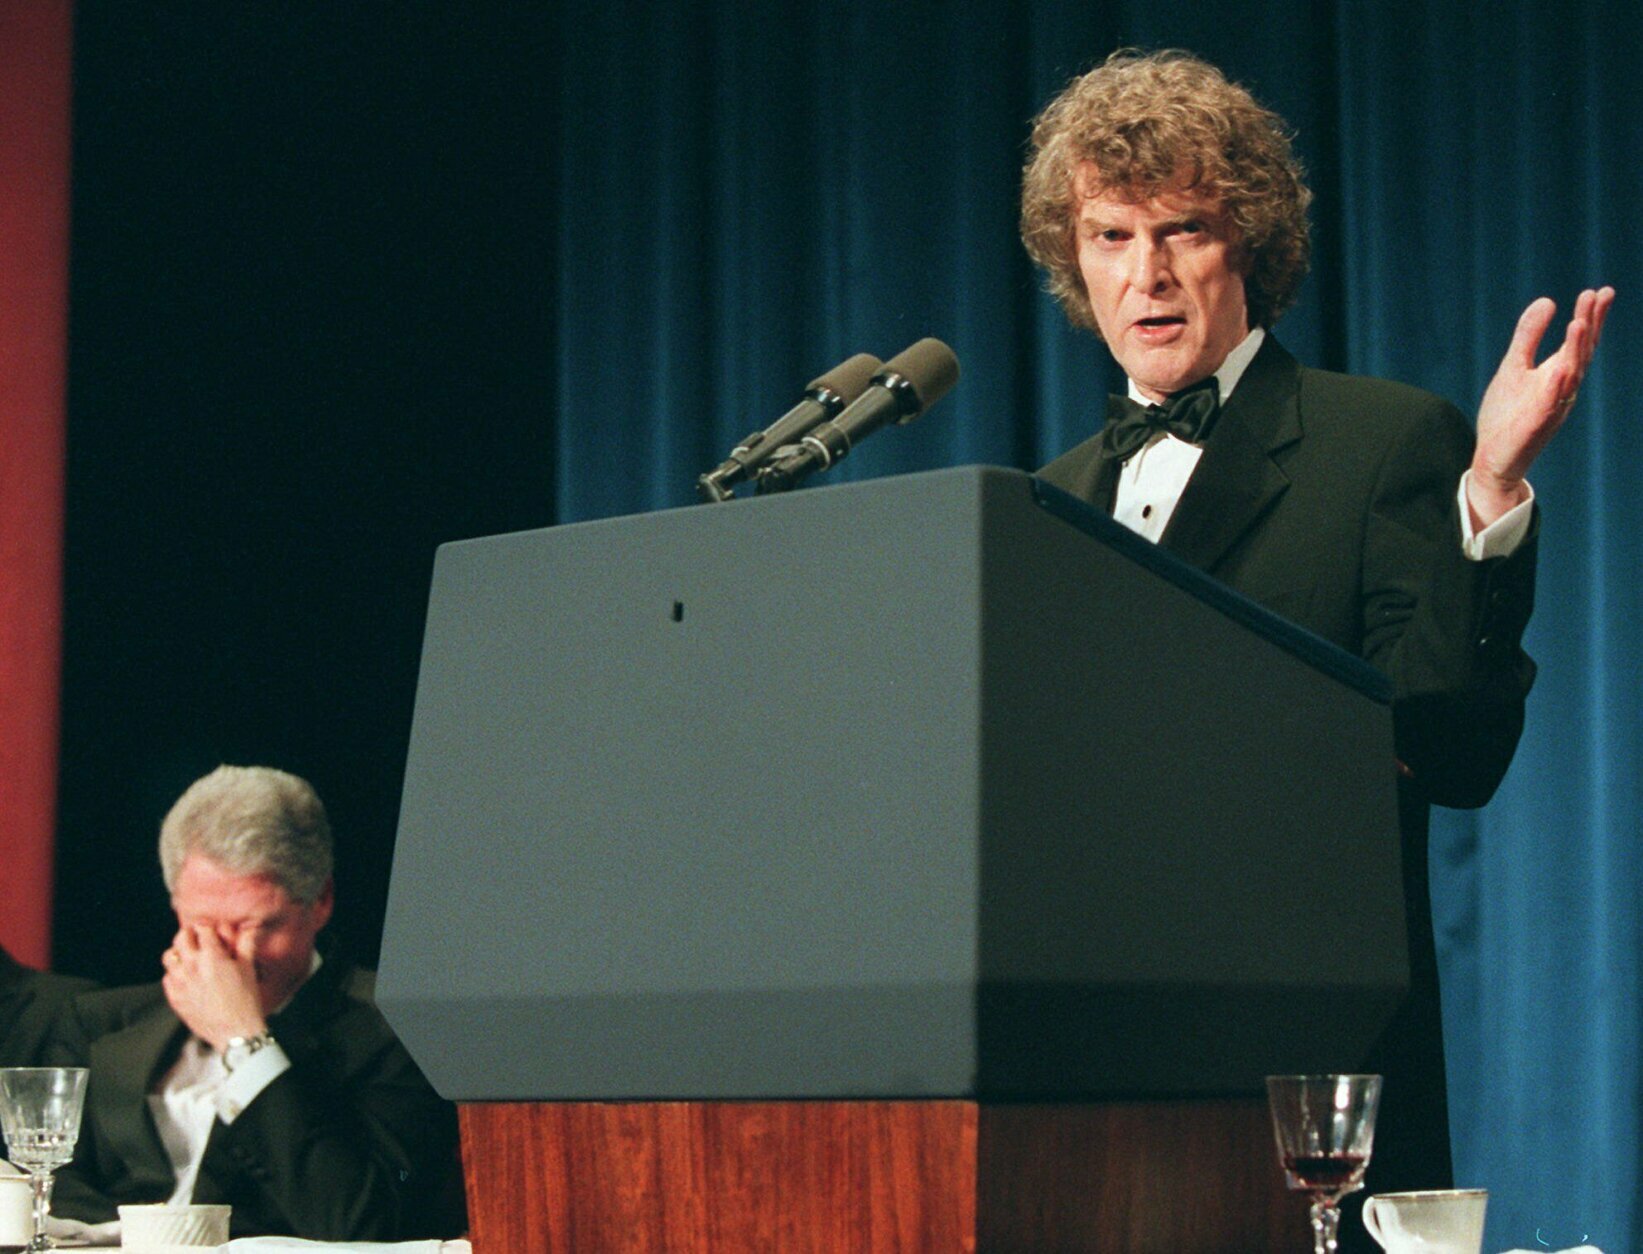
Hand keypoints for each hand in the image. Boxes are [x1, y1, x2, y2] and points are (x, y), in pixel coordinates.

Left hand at [161, 924, 267, 1052]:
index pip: (202, 928)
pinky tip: (186, 978)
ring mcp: (180, 982)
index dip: (209, 927)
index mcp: (212, 955)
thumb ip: (246, 944)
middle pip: (181, 937)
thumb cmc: (245, 1001)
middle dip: (190, 935)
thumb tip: (249, 928)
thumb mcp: (249, 968)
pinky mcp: (175, 998)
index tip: (212, 931)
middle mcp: (192, 966)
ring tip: (189, 957)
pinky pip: (167, 978)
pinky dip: (174, 974)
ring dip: (179, 953)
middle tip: (198, 940)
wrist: (235, 1032)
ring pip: (168, 956)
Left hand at [1470, 286, 1614, 526]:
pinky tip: (1559, 370)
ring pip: (1568, 378)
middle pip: (1580, 354)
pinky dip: (1555, 389)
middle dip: (1589, 325)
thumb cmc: (1508, 413)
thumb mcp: (1514, 366)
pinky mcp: (1533, 428)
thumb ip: (1529, 336)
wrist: (1493, 457)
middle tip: (1595, 296)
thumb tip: (1548, 300)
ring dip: (1575, 351)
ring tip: (1579, 322)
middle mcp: (1561, 390)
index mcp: (1558, 374)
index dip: (1591, 317)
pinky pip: (1548, 408)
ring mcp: (1551, 409)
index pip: (1579, 342)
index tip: (1600, 291)